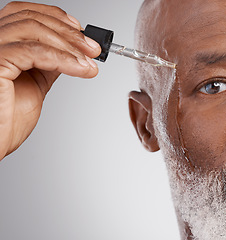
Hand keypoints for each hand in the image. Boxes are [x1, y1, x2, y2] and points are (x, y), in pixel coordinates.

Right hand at [0, 2, 100, 158]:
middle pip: (30, 18)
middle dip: (69, 33)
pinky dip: (63, 59)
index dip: (56, 18)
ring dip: (69, 46)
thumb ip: (48, 65)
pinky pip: (33, 52)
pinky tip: (80, 70)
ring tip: (89, 63)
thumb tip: (70, 52)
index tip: (83, 34)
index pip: (24, 14)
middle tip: (94, 50)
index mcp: (0, 45)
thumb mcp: (35, 84)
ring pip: (32, 29)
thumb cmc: (5, 121)